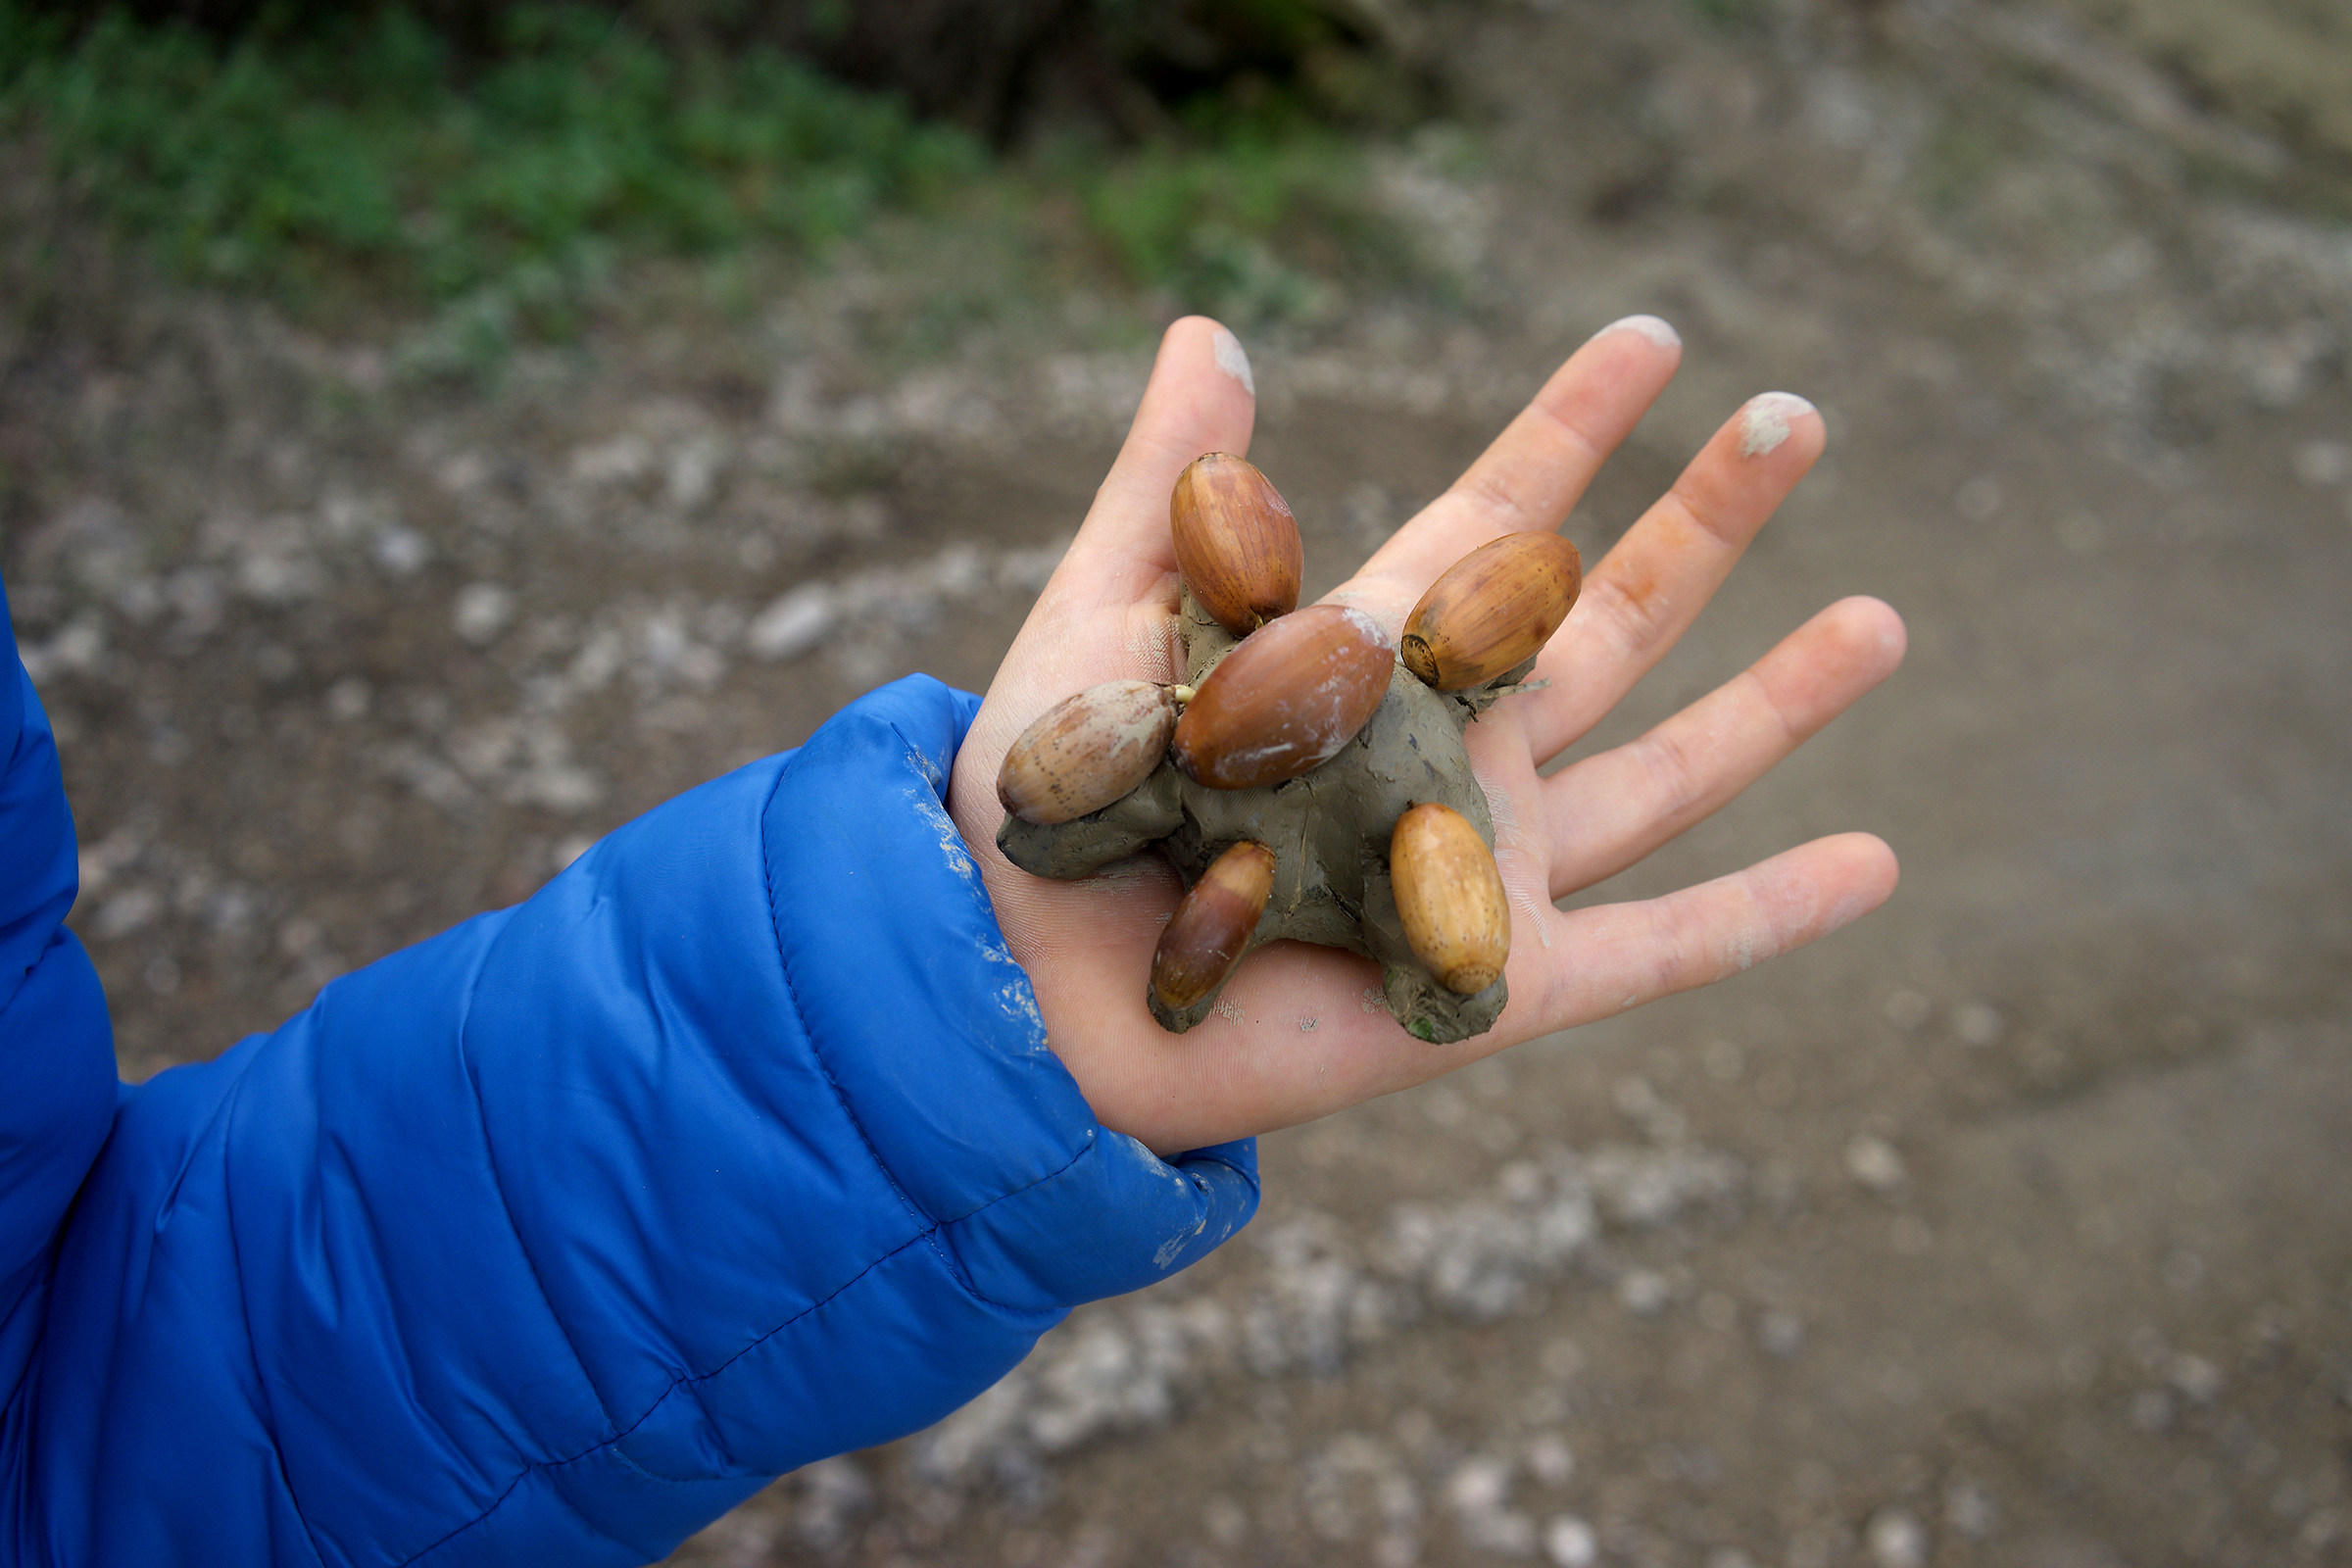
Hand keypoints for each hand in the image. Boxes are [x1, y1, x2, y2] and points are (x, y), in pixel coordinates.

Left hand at [947, 315, 1904, 1153]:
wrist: (1025, 981)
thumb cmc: (1046, 802)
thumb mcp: (1104, 616)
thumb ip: (1171, 485)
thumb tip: (1207, 328)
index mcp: (1365, 660)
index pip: (1498, 524)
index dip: (1571, 431)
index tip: (1649, 339)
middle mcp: (1450, 753)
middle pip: (1613, 623)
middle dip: (1707, 521)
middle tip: (1797, 416)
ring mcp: (1488, 864)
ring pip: (1672, 767)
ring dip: (1781, 699)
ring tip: (1884, 615)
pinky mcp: (1500, 981)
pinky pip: (1667, 949)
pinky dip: (1772, 911)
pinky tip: (1880, 861)